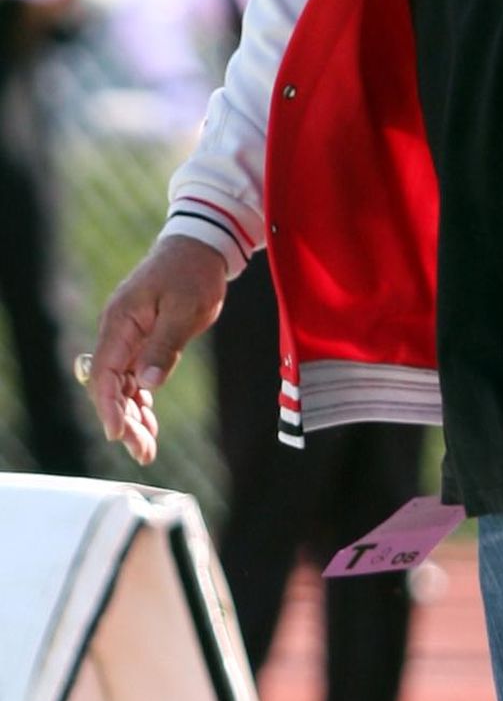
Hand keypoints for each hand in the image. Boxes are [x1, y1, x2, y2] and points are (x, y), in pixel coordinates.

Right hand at [87, 235, 229, 465]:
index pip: (105, 372)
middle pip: (111, 385)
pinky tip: (149, 424)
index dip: (109, 406)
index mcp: (121, 322)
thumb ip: (165, 346)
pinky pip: (134, 377)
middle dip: (124, 420)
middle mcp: (118, 332)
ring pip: (122, 385)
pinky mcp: (142, 340)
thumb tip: (146, 383)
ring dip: (133, 416)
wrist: (199, 247)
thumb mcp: (184, 309)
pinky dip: (140, 401)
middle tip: (143, 452)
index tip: (119, 434)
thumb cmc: (192, 274)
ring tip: (147, 449)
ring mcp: (129, 337)